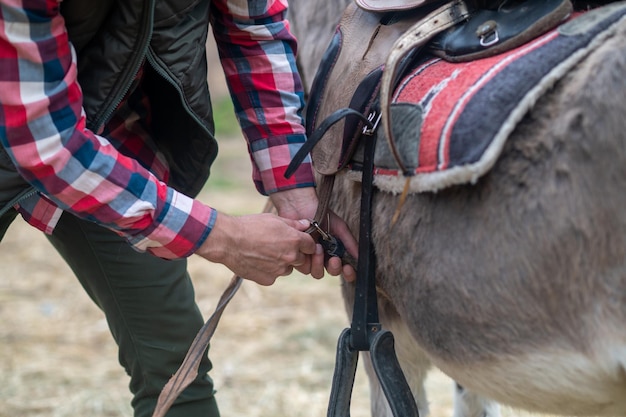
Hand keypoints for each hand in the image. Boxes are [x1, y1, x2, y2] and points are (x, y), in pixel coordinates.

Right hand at [195, 212, 315, 284]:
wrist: (228, 241)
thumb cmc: (250, 226)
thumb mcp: (273, 219)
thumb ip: (293, 224)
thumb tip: (306, 225)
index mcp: (294, 240)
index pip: (311, 246)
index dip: (306, 243)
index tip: (300, 242)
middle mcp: (290, 256)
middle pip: (301, 259)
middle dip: (294, 254)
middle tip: (278, 246)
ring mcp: (279, 270)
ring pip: (287, 269)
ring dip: (282, 263)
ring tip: (265, 253)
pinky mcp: (268, 280)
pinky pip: (273, 276)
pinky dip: (269, 270)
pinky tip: (257, 260)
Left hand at [270, 187, 357, 281]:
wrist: (301, 206)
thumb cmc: (320, 214)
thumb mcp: (340, 227)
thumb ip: (350, 243)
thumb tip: (359, 257)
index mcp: (335, 251)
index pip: (344, 269)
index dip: (348, 273)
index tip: (348, 269)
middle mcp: (324, 257)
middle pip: (331, 272)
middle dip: (334, 268)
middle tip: (334, 259)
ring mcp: (310, 258)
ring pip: (317, 273)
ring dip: (319, 263)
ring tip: (318, 247)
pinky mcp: (297, 257)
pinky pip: (303, 268)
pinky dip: (307, 258)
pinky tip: (308, 246)